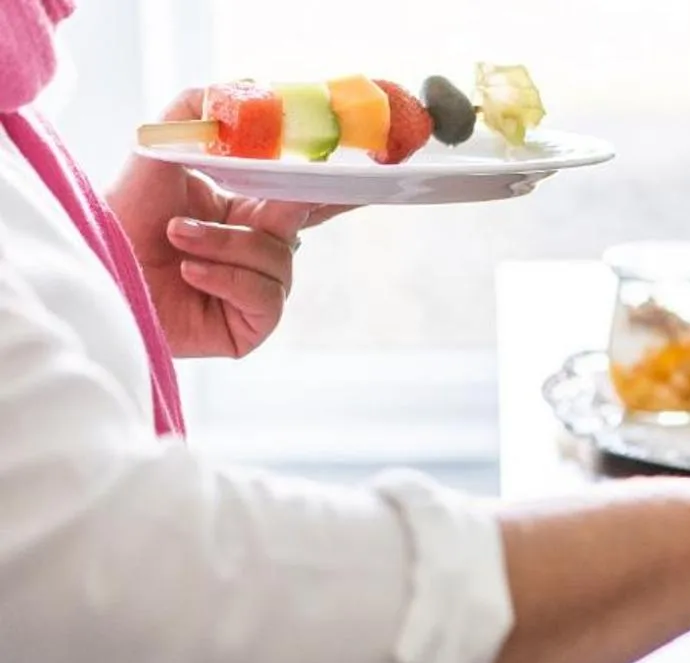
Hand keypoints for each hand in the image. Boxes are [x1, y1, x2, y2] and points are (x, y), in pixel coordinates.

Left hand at [105, 90, 349, 359]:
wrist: (99, 265)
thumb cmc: (124, 213)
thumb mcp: (160, 147)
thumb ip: (198, 111)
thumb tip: (245, 87)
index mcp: (245, 214)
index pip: (302, 202)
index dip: (334, 192)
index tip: (370, 178)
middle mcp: (257, 254)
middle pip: (298, 227)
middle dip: (273, 212)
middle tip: (238, 204)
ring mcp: (257, 293)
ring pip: (278, 261)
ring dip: (224, 244)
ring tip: (176, 238)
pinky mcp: (250, 328)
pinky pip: (265, 296)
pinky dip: (227, 278)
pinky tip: (190, 273)